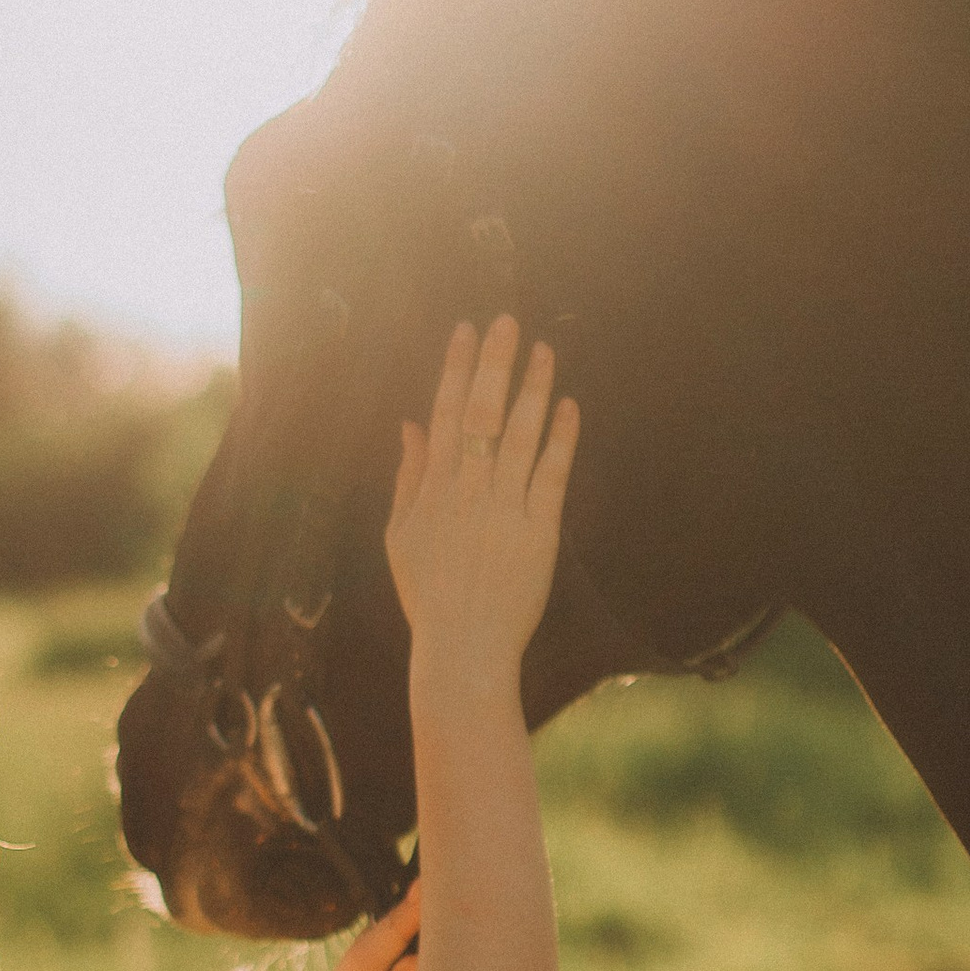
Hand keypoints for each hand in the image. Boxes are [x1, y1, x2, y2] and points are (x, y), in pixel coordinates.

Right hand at [385, 317, 577, 691]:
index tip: (465, 329)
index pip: (443, 413)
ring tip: (545, 350)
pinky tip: (570, 406)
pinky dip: (561, 439)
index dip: (454, 367)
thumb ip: (408, 476)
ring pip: (520, 436)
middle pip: (481, 413)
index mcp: (432, 489)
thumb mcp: (400, 535)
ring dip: (533, 389)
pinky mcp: (539, 532)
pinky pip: (552, 475)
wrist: (462, 649)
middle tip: (507, 321)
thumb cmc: (428, 595)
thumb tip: (410, 425)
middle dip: (494, 363)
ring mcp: (504, 509)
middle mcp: (467, 491)